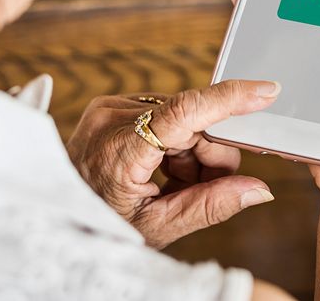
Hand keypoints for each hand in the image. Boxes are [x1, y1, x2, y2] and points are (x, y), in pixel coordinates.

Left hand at [67, 80, 280, 248]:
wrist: (54, 220)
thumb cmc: (98, 228)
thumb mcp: (156, 228)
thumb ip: (210, 205)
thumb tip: (258, 190)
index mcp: (119, 149)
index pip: (185, 112)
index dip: (229, 99)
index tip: (265, 92)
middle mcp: (112, 117)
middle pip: (193, 121)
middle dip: (209, 153)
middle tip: (197, 186)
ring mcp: (110, 108)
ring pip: (184, 119)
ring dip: (192, 152)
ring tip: (172, 185)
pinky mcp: (114, 106)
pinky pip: (166, 116)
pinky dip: (175, 145)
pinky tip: (162, 171)